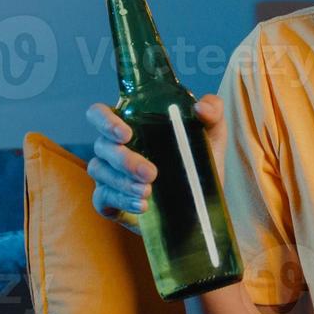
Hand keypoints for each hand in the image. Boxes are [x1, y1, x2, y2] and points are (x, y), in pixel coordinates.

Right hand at [85, 97, 225, 232]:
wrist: (201, 204)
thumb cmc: (199, 162)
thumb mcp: (212, 135)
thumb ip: (213, 112)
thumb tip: (200, 108)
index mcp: (131, 125)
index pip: (100, 114)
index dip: (105, 120)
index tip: (125, 134)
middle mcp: (115, 147)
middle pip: (102, 146)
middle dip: (124, 160)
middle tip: (151, 172)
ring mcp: (109, 175)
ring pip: (100, 172)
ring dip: (123, 182)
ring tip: (149, 192)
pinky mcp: (110, 201)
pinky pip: (103, 199)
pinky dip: (121, 201)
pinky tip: (142, 205)